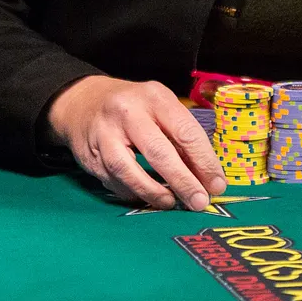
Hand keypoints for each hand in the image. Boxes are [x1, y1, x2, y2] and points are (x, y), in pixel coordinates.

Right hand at [46, 76, 225, 211]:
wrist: (84, 102)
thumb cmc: (135, 108)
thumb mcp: (160, 108)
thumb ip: (181, 137)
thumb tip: (207, 176)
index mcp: (154, 97)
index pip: (185, 131)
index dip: (204, 161)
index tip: (217, 185)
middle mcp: (128, 112)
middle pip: (158, 151)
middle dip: (183, 181)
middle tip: (199, 202)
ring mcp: (105, 133)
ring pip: (128, 169)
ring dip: (153, 192)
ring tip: (170, 203)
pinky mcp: (90, 154)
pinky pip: (113, 180)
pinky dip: (132, 192)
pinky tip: (146, 197)